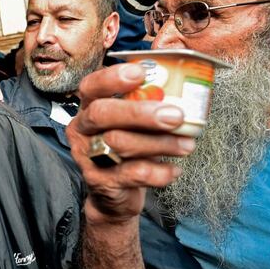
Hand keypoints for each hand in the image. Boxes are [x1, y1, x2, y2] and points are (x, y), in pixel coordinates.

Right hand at [67, 64, 195, 223]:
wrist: (113, 195)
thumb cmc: (128, 150)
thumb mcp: (132, 124)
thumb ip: (147, 102)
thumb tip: (178, 76)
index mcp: (89, 108)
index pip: (91, 86)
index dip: (112, 78)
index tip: (141, 73)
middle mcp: (83, 130)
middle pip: (102, 114)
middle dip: (140, 113)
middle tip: (176, 115)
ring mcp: (87, 156)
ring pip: (119, 144)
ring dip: (159, 143)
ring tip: (186, 145)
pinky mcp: (100, 182)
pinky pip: (131, 174)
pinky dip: (158, 172)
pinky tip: (173, 169)